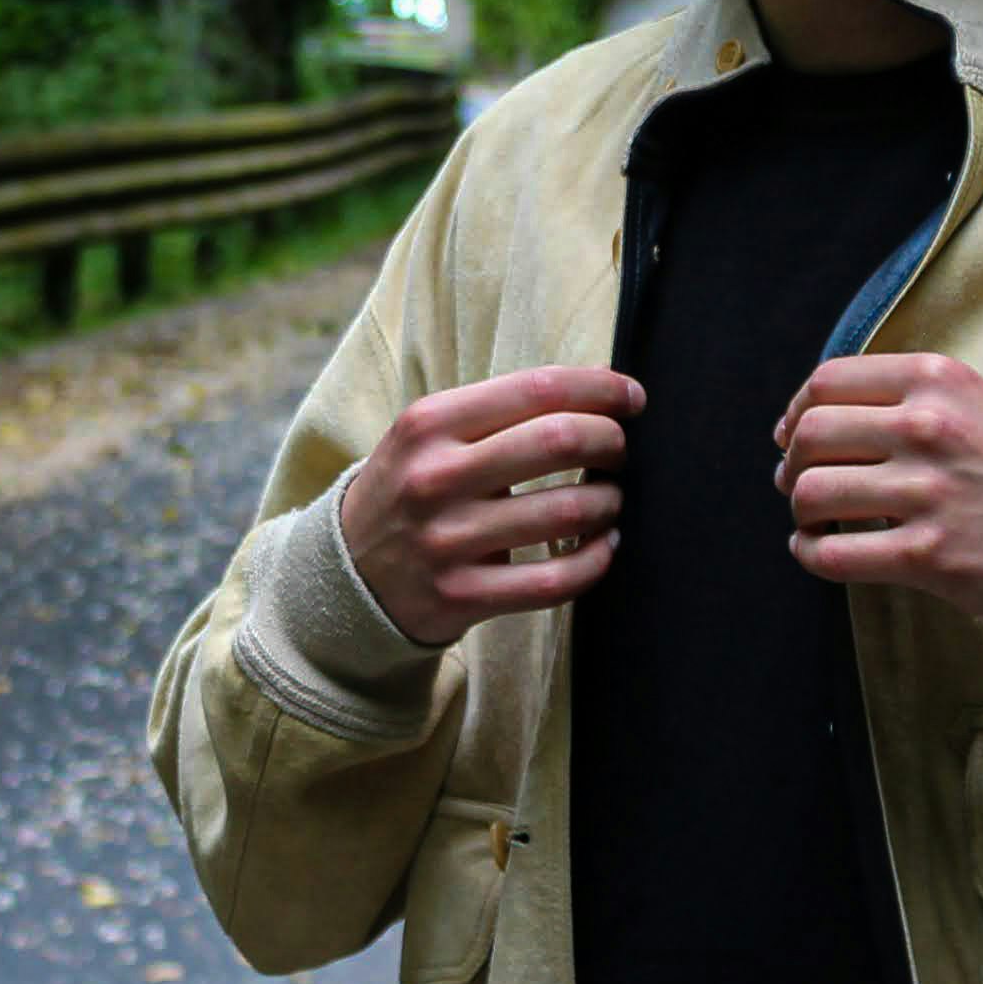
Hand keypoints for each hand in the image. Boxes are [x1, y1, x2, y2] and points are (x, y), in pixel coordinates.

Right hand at [335, 366, 635, 646]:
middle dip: (611, 442)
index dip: (600, 389)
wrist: (349, 573)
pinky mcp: (462, 595)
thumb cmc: (413, 489)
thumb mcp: (430, 436)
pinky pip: (554, 579)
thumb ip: (499, 414)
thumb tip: (601, 395)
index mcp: (429, 423)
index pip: (536, 388)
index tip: (633, 398)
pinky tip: (603, 547)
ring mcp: (447, 540)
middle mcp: (434, 477)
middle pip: (558, 441)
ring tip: (609, 500)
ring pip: (566, 512)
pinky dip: (595, 560)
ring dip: (608, 502)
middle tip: (620, 451)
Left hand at [771, 353, 982, 629]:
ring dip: (800, 512)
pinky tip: (821, 551)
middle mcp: (930, 426)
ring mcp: (928, 492)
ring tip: (815, 522)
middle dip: (792, 465)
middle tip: (799, 486)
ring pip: (811, 493)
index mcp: (939, 381)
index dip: (796, 412)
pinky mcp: (927, 555)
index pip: (827, 382)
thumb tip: (815, 422)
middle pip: (811, 434)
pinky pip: (830, 553)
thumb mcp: (977, 407)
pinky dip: (810, 553)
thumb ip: (908, 402)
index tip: (792, 437)